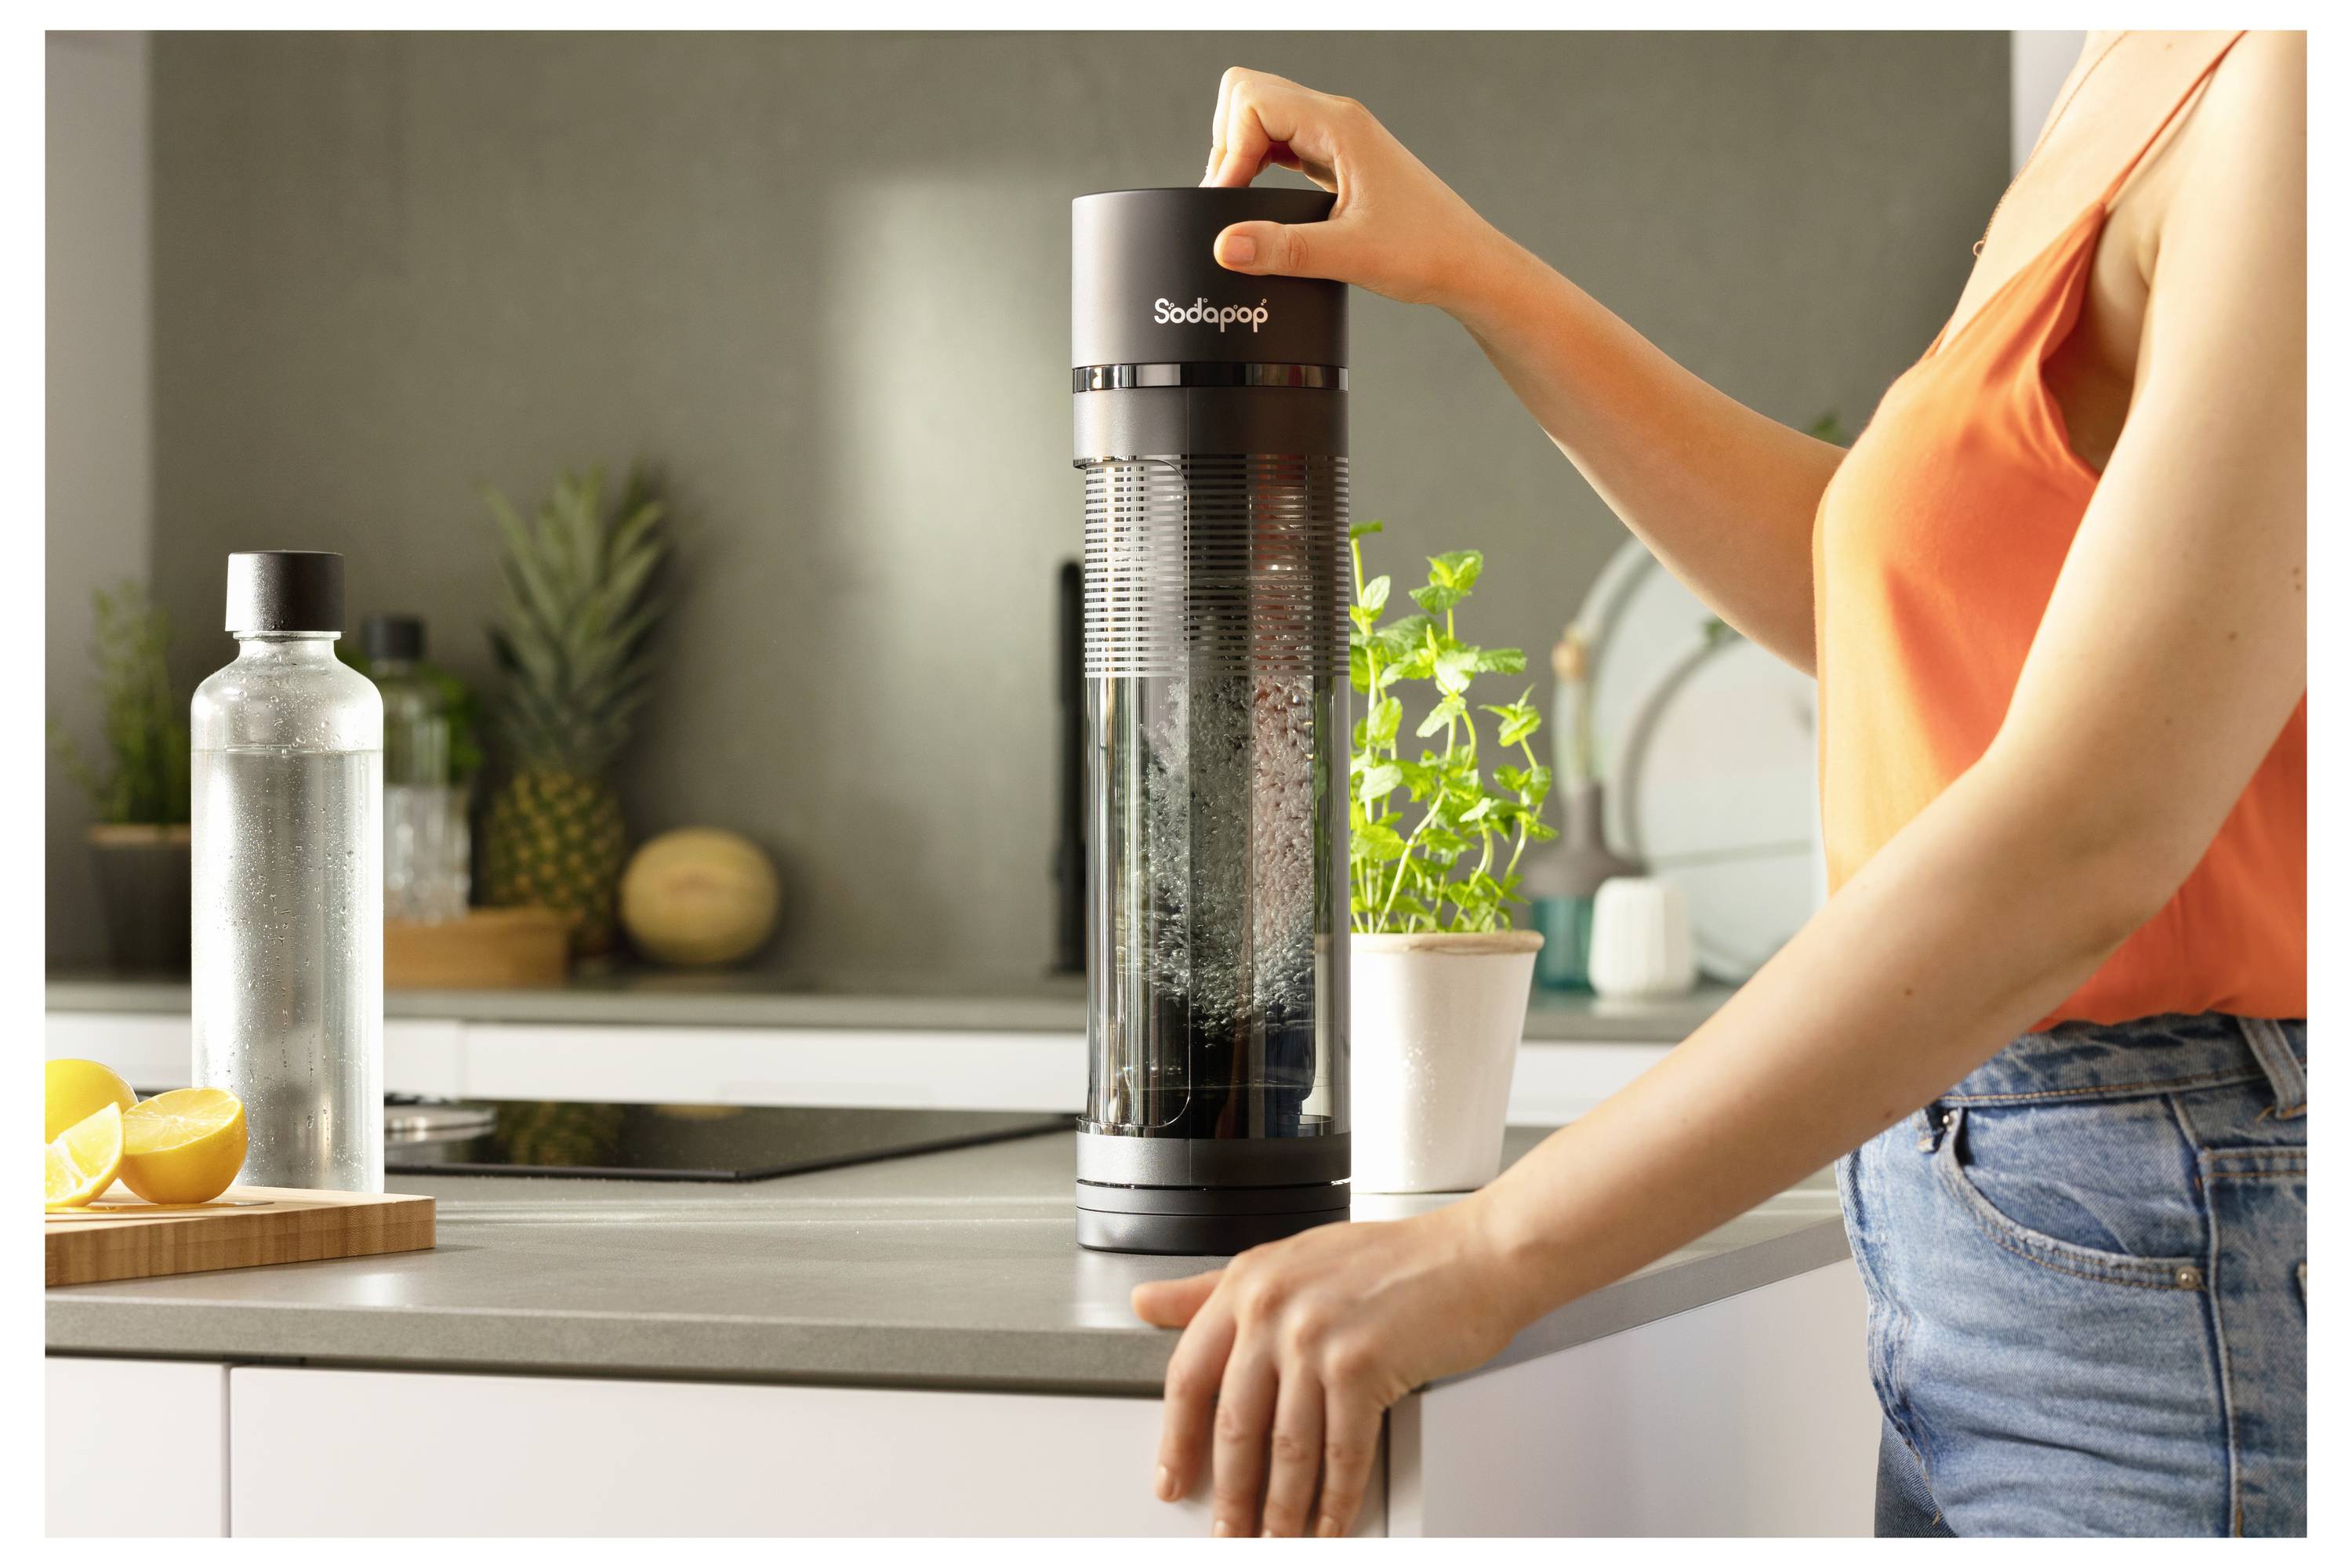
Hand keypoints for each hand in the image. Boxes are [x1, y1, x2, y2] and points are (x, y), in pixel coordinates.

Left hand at [1132, 1202, 1527, 1536]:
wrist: (1474, 1254)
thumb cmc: (1393, 1259)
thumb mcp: (1290, 1260)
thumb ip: (1213, 1288)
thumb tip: (1147, 1302)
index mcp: (1247, 1282)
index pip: (1188, 1373)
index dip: (1177, 1439)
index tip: (1172, 1480)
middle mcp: (1273, 1307)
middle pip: (1234, 1424)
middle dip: (1231, 1493)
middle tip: (1227, 1533)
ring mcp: (1316, 1337)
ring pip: (1286, 1448)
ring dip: (1281, 1510)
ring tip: (1275, 1541)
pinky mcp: (1362, 1366)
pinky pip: (1340, 1454)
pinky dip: (1335, 1501)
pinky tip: (1328, 1524)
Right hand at [1201, 68, 1517, 313]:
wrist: (1468, 264)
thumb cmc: (1427, 251)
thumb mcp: (1348, 255)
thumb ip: (1282, 250)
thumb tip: (1225, 247)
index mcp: (1339, 126)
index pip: (1252, 100)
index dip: (1228, 148)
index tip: (1230, 199)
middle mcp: (1336, 120)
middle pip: (1249, 94)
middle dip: (1226, 143)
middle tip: (1231, 198)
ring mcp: (1336, 137)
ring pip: (1263, 117)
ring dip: (1240, 154)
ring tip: (1242, 203)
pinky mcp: (1337, 159)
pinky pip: (1281, 143)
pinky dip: (1259, 166)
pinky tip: (1264, 203)